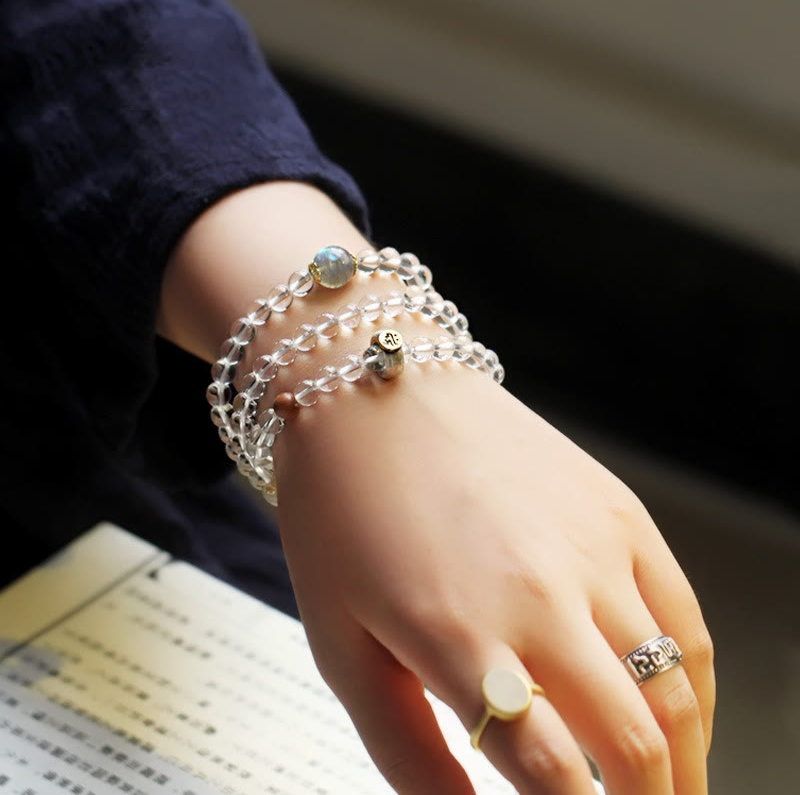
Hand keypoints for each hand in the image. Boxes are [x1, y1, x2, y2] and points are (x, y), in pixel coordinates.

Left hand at [275, 365, 714, 794]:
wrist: (373, 395)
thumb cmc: (342, 511)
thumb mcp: (340, 642)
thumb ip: (406, 748)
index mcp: (460, 636)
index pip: (553, 779)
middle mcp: (540, 594)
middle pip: (633, 746)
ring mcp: (591, 547)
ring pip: (675, 689)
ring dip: (682, 760)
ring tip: (667, 789)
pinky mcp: (617, 510)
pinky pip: (683, 617)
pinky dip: (692, 682)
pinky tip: (678, 708)